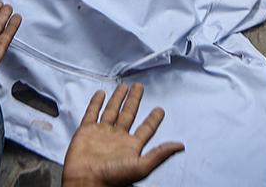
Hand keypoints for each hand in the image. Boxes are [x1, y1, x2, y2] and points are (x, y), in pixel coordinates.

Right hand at [62, 84, 184, 186]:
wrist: (85, 180)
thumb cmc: (112, 177)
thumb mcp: (141, 166)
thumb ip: (160, 153)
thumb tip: (180, 146)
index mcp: (131, 146)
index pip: (146, 128)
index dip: (153, 119)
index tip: (160, 109)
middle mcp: (117, 137)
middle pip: (129, 114)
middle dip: (134, 100)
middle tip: (139, 87)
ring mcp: (102, 133)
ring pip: (111, 111)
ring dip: (117, 98)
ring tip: (123, 87)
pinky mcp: (86, 130)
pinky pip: (92, 113)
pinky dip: (95, 103)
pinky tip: (100, 94)